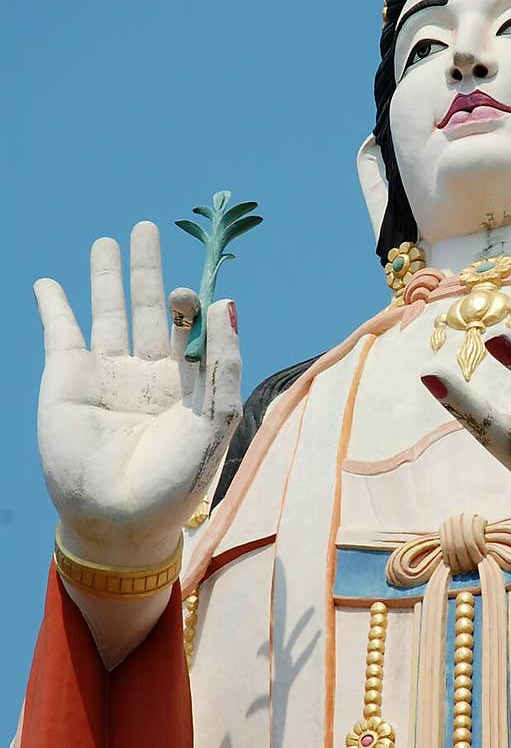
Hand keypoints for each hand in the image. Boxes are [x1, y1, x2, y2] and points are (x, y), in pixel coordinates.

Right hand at [35, 220, 241, 565]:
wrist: (119, 520)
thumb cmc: (176, 479)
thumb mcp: (214, 420)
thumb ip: (222, 362)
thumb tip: (225, 302)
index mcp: (186, 383)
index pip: (190, 329)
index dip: (191, 304)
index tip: (190, 291)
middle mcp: (147, 374)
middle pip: (149, 308)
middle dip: (148, 270)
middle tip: (147, 227)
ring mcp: (106, 375)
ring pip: (107, 313)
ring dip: (106, 277)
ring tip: (110, 241)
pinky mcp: (67, 379)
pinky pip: (60, 333)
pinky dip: (54, 306)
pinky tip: (49, 284)